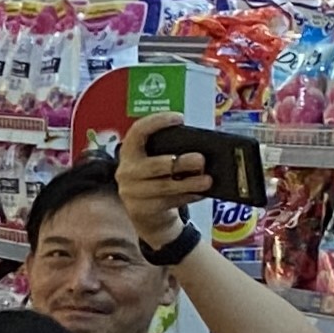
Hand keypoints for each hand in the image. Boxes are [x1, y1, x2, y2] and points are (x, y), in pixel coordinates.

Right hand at [113, 113, 205, 247]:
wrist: (146, 213)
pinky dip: (187, 196)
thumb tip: (200, 152)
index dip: (157, 122)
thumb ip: (171, 153)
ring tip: (207, 180)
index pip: (138, 131)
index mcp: (129, 152)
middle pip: (154, 165)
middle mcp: (126, 171)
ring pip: (164, 186)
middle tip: (201, 159)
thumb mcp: (157, 162)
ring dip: (189, 183)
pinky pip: (168, 201)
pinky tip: (200, 193)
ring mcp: (131, 192)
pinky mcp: (141, 209)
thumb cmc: (156, 180)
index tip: (179, 118)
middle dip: (180, 162)